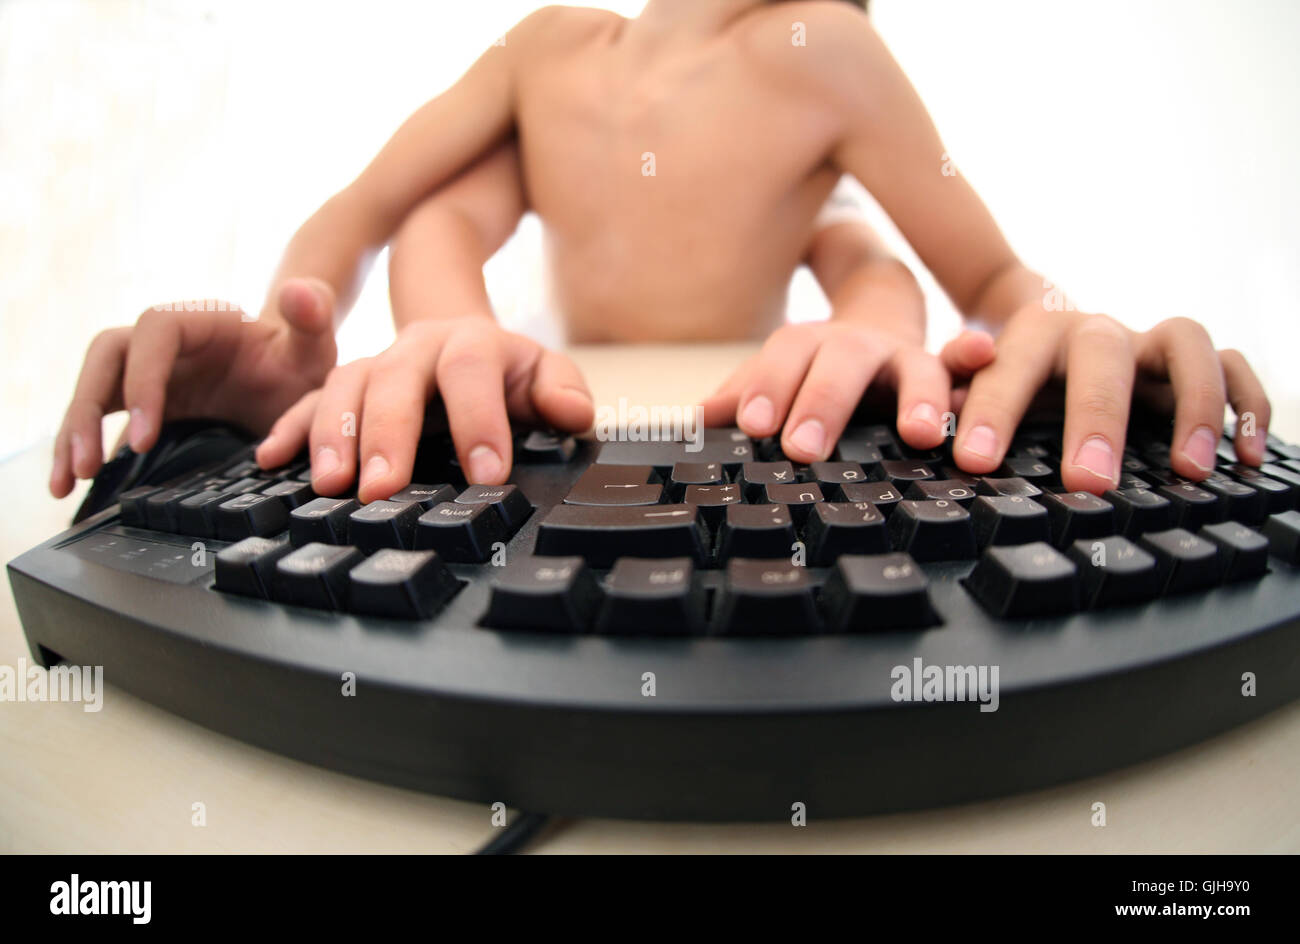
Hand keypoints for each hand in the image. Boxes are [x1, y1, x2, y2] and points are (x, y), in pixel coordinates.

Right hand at [49, 279, 336, 496]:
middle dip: (89, 409)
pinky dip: (82, 446)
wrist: (293, 378)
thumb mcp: (315, 345)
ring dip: (73, 432)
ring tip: (67, 481)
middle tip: (88, 464)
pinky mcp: (141, 401)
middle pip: (107, 358)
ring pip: (94, 389)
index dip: (142, 380)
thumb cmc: (300, 359)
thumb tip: (297, 290)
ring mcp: (147, 371)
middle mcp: (164, 341)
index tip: (144, 435)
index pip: (153, 334)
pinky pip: (100, 418)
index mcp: (199, 320)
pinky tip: (71, 484)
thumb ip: (313, 318)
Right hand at [255, 317, 594, 500]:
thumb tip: (573, 413)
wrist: (462, 340)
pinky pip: (307, 399)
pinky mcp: (343, 385)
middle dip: (388, 435)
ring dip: (333, 435)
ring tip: (329, 484)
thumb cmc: (506, 374)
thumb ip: (562, 391)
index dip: (479, 422)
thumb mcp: (544, 375)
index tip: (487, 475)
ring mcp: (374, 363)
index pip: (472, 373)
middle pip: (396, 381)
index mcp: (471, 343)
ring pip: (344, 387)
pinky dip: (288, 428)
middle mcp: (416, 348)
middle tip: (382, 488)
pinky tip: (270, 460)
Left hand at [702, 320, 995, 461]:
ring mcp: (904, 358)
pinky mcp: (948, 374)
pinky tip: (986, 356)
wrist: (878, 319)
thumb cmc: (815, 370)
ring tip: (921, 433)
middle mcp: (855, 347)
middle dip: (824, 402)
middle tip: (805, 447)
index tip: (755, 426)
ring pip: (913, 368)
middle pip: (840, 363)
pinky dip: (977, 356)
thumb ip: (740, 399)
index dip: (768, 389)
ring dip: (918, 398)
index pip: (781, 361)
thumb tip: (684, 424)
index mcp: (806, 347)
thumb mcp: (775, 380)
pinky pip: (969, 364)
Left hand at [946, 309, 1270, 492]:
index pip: (1008, 364)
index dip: (992, 409)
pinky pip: (1233, 366)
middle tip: (1087, 481)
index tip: (975, 460)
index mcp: (1030, 334)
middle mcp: (1093, 331)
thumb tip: (919, 420)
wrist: (1045, 332)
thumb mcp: (964, 384)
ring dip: (1190, 403)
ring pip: (1184, 342)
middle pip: (1101, 354)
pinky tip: (1247, 457)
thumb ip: (944, 394)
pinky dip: (1247, 404)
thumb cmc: (1003, 377)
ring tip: (1188, 471)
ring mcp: (1145, 343)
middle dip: (1095, 416)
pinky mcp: (1188, 362)